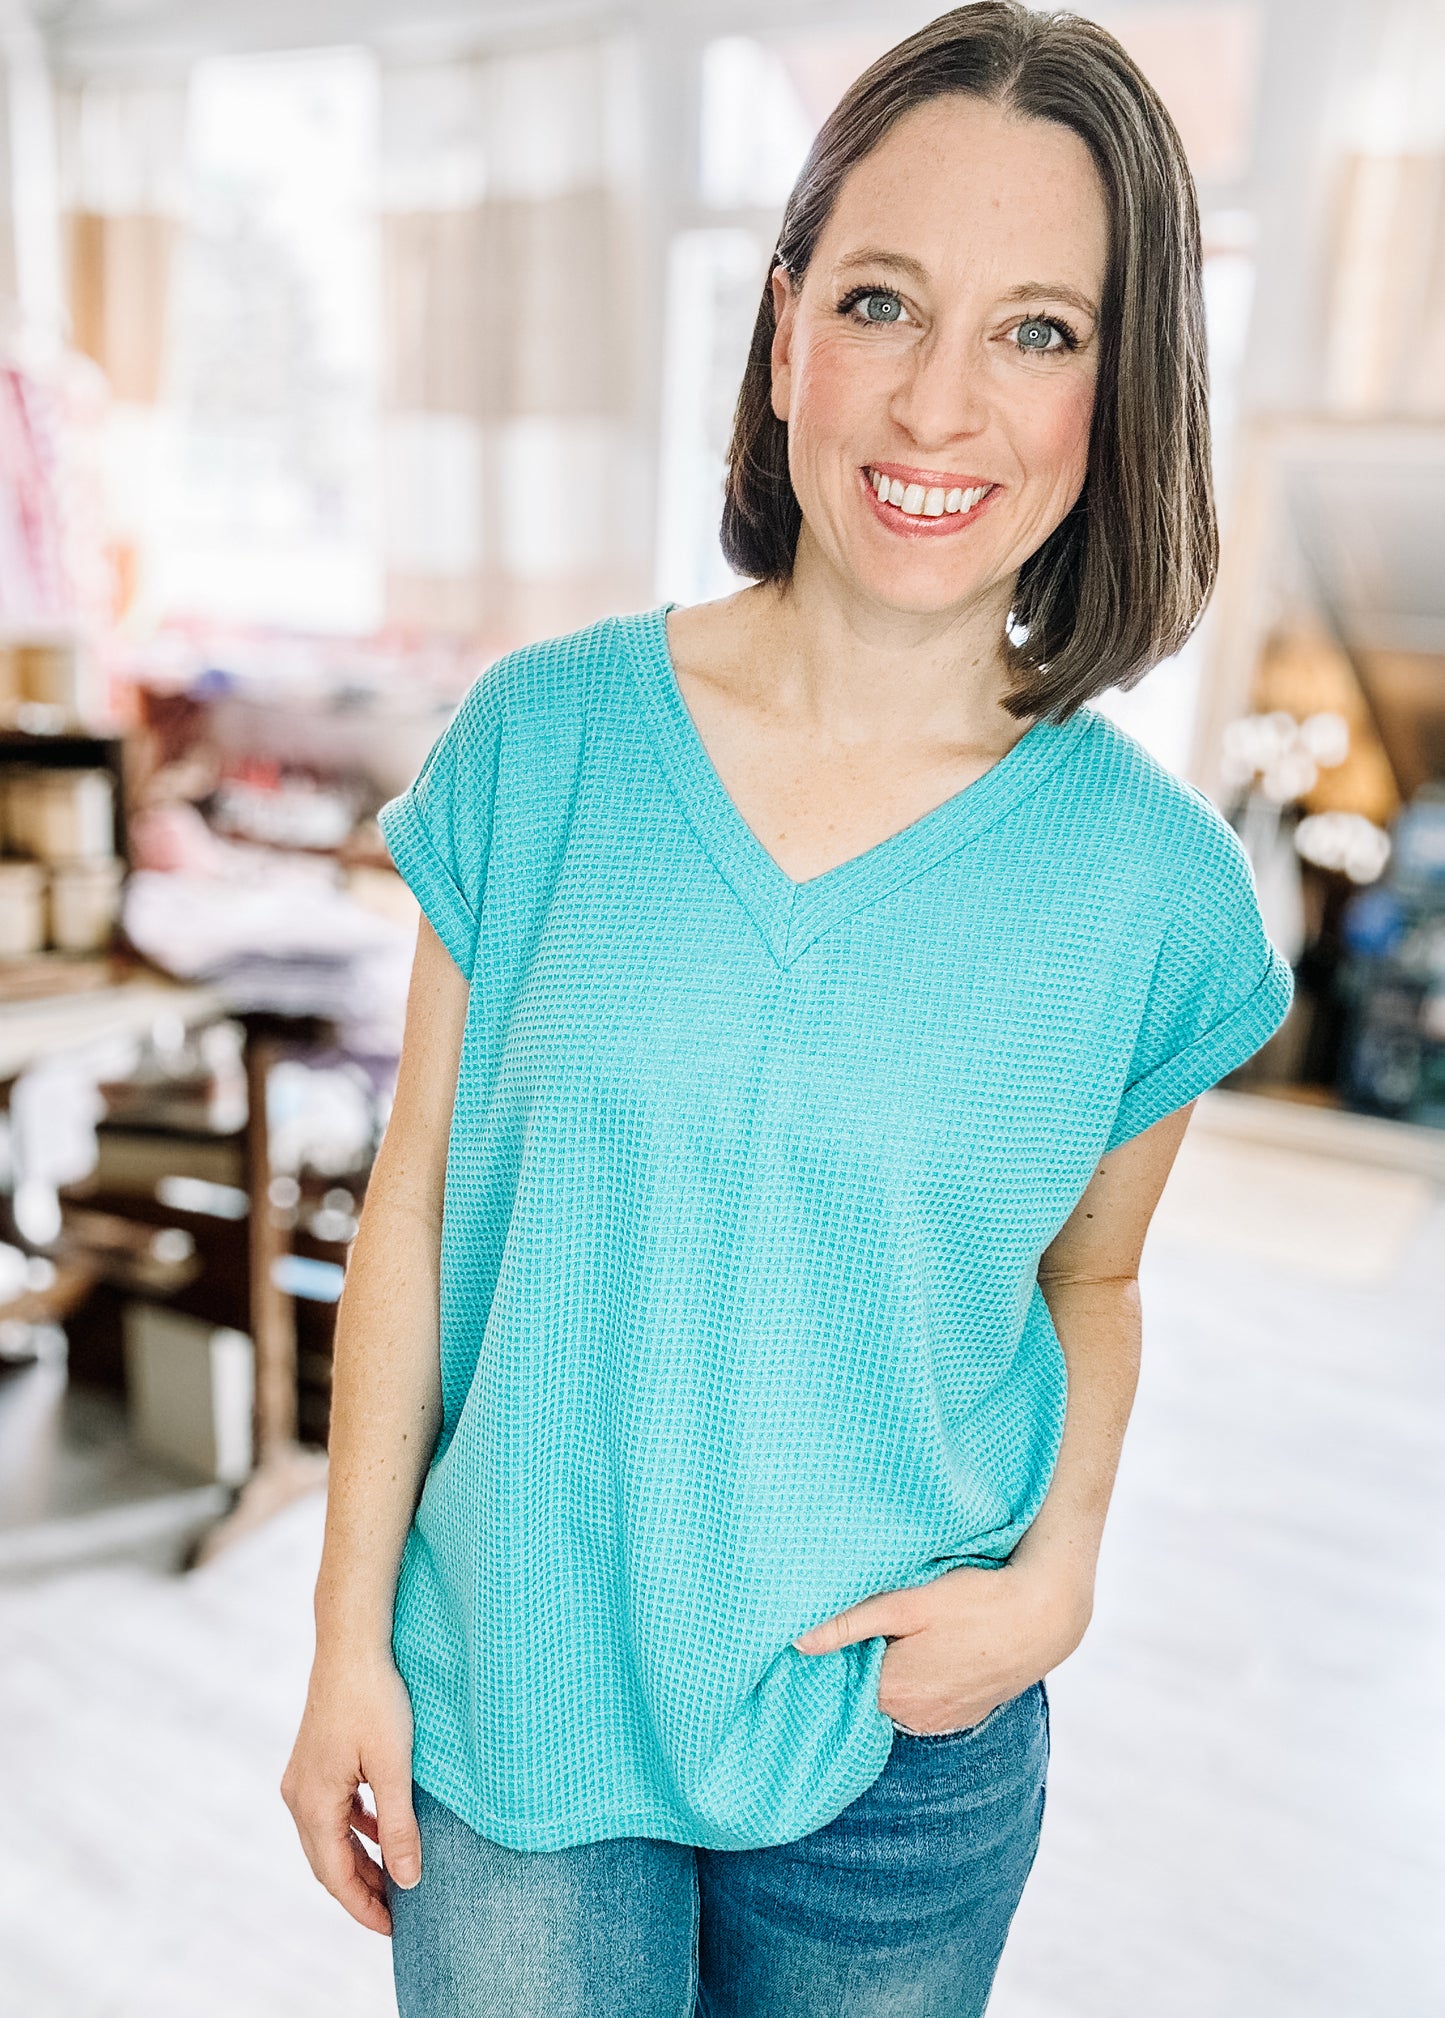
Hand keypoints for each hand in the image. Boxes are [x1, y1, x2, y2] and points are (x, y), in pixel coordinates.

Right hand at [280, 1652, 420, 1935]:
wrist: (353, 1641)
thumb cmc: (375, 1697)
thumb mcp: (395, 1766)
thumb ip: (399, 1825)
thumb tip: (407, 1880)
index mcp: (313, 1803)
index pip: (336, 1876)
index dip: (364, 1907)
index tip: (394, 1929)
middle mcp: (298, 1794)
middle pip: (328, 1861)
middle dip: (362, 1890)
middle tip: (398, 1913)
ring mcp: (303, 1775)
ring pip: (329, 1836)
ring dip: (359, 1859)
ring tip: (394, 1878)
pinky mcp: (315, 1758)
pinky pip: (333, 1809)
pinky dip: (356, 1827)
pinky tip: (381, 1827)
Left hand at [792, 1557, 1092, 1733]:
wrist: (1046, 1617)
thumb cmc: (977, 1602)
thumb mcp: (909, 1604)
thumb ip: (852, 1623)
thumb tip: (796, 1640)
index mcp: (893, 1691)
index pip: (842, 1678)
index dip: (838, 1651)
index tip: (834, 1625)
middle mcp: (914, 1717)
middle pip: (871, 1688)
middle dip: (867, 1659)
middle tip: (876, 1621)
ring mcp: (943, 1720)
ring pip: (900, 1695)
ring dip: (897, 1669)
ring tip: (907, 1633)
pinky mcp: (967, 1715)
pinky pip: (929, 1701)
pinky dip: (924, 1680)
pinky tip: (936, 1649)